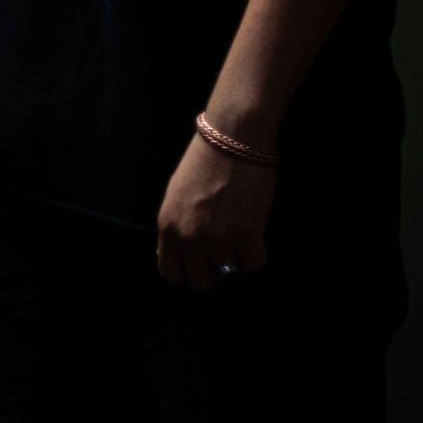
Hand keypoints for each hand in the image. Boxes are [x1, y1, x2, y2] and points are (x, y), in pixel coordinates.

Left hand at [155, 131, 275, 289]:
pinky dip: (255, 254)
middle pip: (200, 281)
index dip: (185, 272)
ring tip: (237, 231)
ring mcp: (218, 238)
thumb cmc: (203, 162)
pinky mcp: (247, 234)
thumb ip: (176, 227)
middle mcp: (189, 237)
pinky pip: (253, 263)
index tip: (197, 266)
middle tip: (221, 253)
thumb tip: (180, 253)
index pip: (170, 272)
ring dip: (235, 256)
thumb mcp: (176, 197)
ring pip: (229, 271)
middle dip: (211, 271)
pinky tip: (253, 235)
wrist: (230, 140)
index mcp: (167, 226)